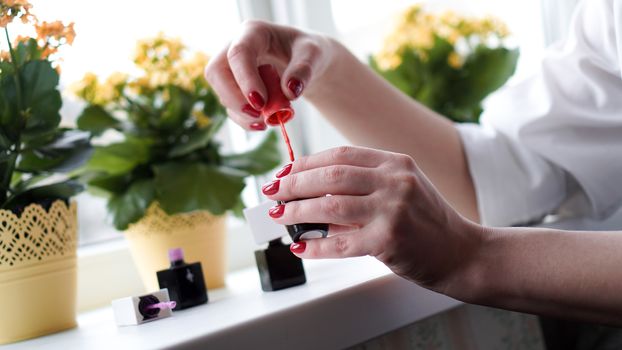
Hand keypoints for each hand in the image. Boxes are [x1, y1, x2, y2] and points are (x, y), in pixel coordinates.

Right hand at [204, 20, 334, 130]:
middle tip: (259, 114)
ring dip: (242, 113)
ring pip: (221, 92)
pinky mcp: (234, 88)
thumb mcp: (314, 55)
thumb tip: (290, 91)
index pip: (239, 53)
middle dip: (234, 98)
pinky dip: (244, 120)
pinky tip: (262, 124)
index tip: (261, 103)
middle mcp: (235, 47)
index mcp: (253, 33)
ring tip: (269, 119)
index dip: (245, 79)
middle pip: (216, 72)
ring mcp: (231, 69)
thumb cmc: (308, 52)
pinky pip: (230, 107)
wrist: (307, 63)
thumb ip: (304, 70)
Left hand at [261, 146, 484, 295]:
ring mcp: (394, 209)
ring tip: (279, 217)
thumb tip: (309, 198)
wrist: (461, 253)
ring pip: (331, 206)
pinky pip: (341, 243)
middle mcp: (395, 181)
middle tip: (272, 193)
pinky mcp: (390, 240)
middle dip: (294, 184)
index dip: (305, 163)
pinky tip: (300, 247)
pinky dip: (316, 246)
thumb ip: (360, 190)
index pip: (339, 155)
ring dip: (298, 212)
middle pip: (330, 176)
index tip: (284, 173)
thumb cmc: (425, 222)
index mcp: (395, 163)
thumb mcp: (399, 192)